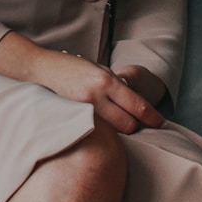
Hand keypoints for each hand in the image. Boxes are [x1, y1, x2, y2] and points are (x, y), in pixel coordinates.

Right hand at [36, 52, 164, 133]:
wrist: (41, 69)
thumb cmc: (72, 68)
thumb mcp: (98, 69)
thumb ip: (115, 85)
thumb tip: (134, 101)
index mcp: (106, 80)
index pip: (137, 105)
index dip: (152, 117)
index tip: (161, 123)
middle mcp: (96, 95)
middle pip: (128, 124)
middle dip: (135, 126)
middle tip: (136, 124)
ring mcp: (83, 110)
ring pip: (113, 132)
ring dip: (119, 131)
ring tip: (117, 126)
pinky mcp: (72, 119)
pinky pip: (95, 133)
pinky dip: (102, 133)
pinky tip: (101, 131)